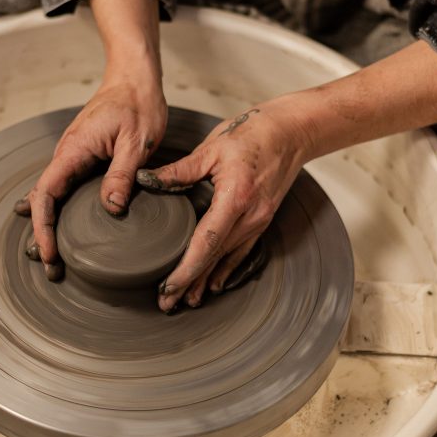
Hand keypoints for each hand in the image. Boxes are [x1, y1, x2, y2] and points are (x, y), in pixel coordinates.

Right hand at [17, 73, 167, 278]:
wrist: (135, 78)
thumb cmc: (138, 104)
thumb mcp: (136, 142)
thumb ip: (122, 175)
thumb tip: (111, 209)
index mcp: (74, 150)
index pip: (46, 194)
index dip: (43, 226)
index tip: (49, 253)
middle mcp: (67, 153)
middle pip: (43, 199)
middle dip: (43, 235)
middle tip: (53, 270)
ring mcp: (73, 155)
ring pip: (52, 194)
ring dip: (50, 225)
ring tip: (54, 257)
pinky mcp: (83, 156)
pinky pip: (66, 186)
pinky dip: (60, 209)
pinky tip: (61, 226)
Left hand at [136, 97, 313, 311]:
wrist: (291, 131)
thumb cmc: (253, 134)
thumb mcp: (211, 148)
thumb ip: (179, 170)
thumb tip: (146, 181)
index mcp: (235, 197)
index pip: (207, 242)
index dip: (186, 268)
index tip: (167, 286)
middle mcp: (250, 216)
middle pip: (216, 258)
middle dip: (190, 283)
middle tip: (166, 304)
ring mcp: (259, 221)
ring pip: (228, 259)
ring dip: (207, 281)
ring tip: (187, 301)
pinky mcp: (262, 220)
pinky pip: (241, 251)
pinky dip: (226, 269)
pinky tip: (215, 283)